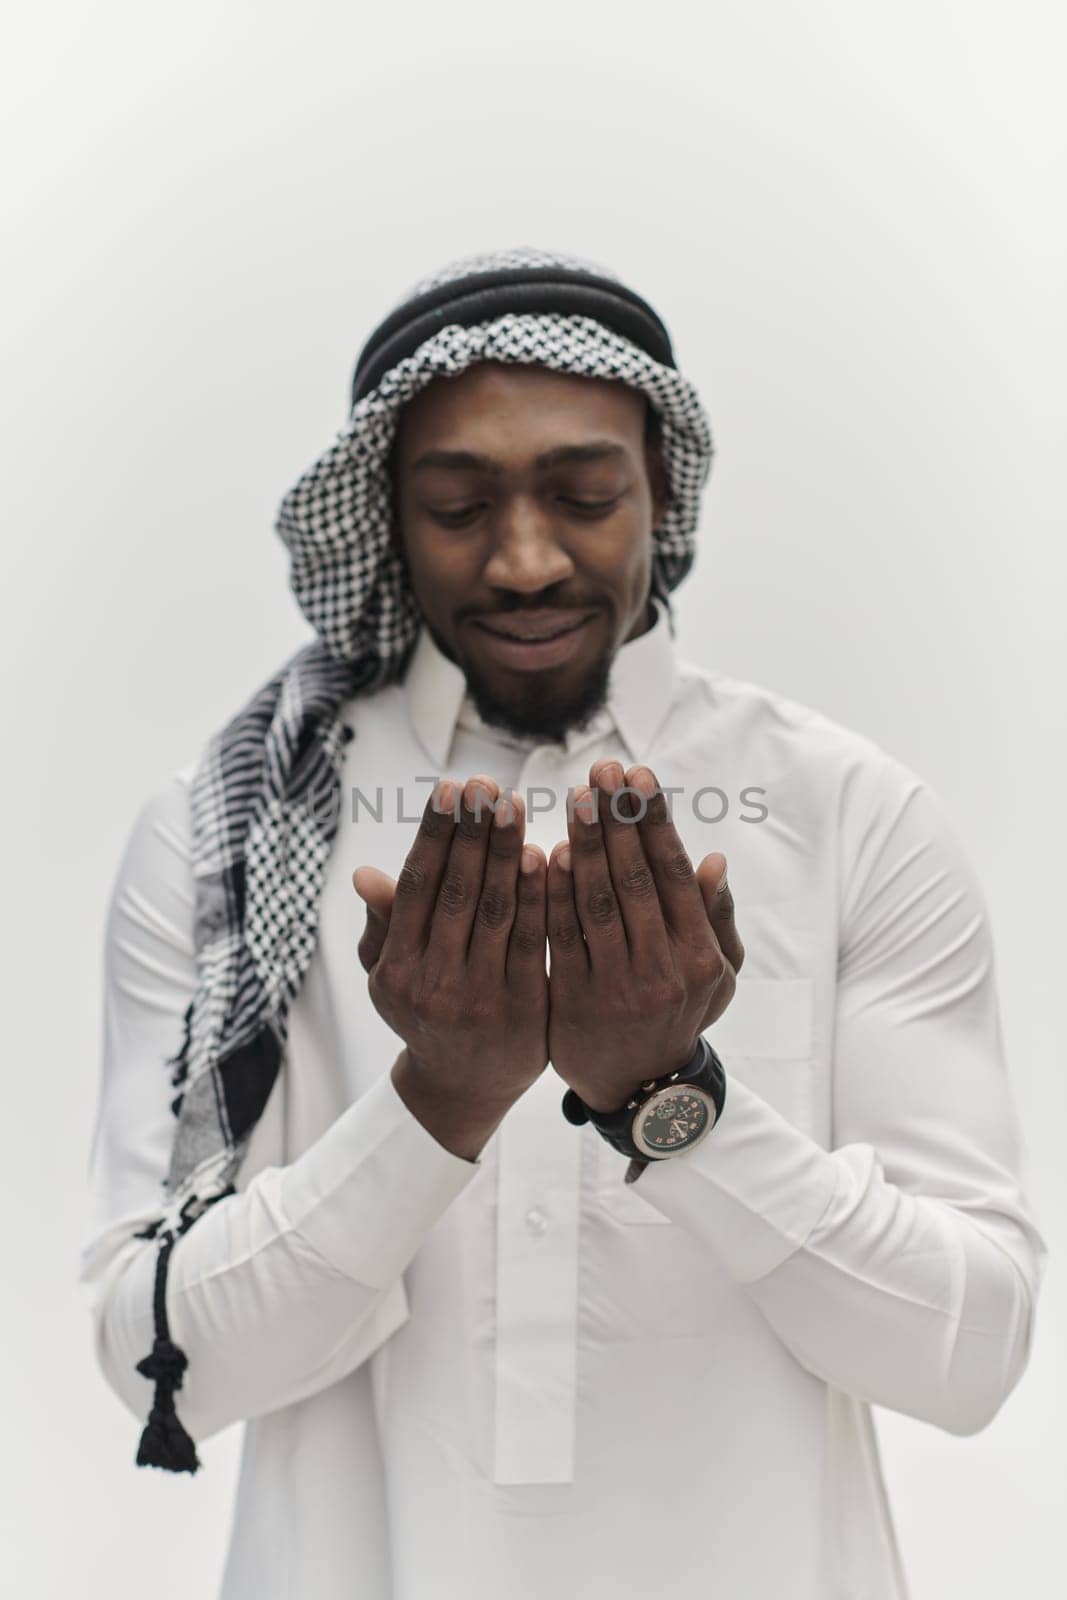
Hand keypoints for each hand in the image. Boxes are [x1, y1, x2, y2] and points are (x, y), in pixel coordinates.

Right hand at [352, 777, 547, 1158]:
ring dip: (506, 853)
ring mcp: (479, 996)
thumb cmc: (425, 1011)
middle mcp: (434, 982)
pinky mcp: (523, 1008)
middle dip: (473, 832)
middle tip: (486, 783)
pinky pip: (532, 942)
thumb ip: (384, 924)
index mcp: (397, 968)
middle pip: (457, 892)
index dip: (434, 834)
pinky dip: (538, 897)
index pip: (417, 887)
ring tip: (515, 805)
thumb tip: (362, 875)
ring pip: (496, 911)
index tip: (450, 788)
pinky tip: (548, 856)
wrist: (463, 1086)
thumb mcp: (391, 974)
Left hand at [546, 760, 743, 1112]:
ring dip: (586, 846)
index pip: (673, 875)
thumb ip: (716, 918)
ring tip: (576, 797)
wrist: (641, 1088)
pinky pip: (561, 938)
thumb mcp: (717, 976)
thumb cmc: (681, 1012)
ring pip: (598, 905)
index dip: (654, 823)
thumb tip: (713, 859)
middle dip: (618, 821)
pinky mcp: (575, 1002)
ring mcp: (617, 988)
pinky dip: (554, 895)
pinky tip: (546, 854)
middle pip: (636, 881)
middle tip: (602, 770)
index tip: (638, 775)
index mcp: (699, 957)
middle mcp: (662, 971)